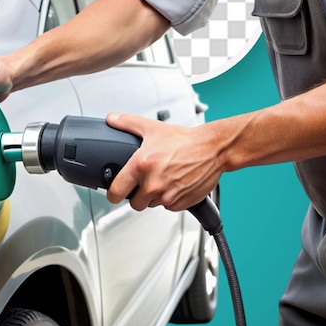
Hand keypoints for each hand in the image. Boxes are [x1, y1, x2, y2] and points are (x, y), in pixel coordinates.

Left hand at [105, 112, 223, 211]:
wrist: (212, 149)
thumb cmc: (185, 140)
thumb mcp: (152, 128)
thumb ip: (128, 123)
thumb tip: (112, 119)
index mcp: (141, 166)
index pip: (116, 191)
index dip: (113, 193)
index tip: (114, 193)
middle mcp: (153, 183)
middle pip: (134, 203)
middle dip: (136, 194)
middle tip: (143, 182)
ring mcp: (167, 195)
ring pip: (151, 204)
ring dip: (153, 196)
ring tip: (162, 179)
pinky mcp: (180, 203)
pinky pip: (168, 206)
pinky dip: (169, 198)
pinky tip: (173, 184)